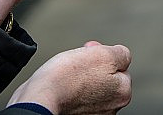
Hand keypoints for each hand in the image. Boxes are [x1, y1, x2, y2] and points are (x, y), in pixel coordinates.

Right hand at [8, 41, 131, 114]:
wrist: (38, 99)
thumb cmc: (67, 78)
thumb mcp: (104, 54)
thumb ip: (121, 54)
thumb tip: (124, 56)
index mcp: (122, 92)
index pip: (119, 65)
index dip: (103, 55)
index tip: (90, 54)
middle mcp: (112, 107)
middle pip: (105, 76)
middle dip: (93, 66)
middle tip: (77, 64)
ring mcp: (93, 114)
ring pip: (90, 85)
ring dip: (81, 77)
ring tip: (67, 75)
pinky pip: (76, 95)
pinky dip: (70, 89)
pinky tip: (61, 85)